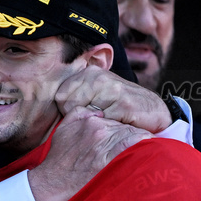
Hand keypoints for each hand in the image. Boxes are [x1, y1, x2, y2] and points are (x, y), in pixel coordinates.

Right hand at [27, 109, 151, 200]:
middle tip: (141, 146)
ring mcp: (104, 143)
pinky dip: (143, 145)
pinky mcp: (108, 158)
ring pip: (133, 135)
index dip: (126, 130)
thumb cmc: (57, 159)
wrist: (52, 182)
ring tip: (149, 148)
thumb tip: (97, 113)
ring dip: (142, 141)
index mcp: (90, 121)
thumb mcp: (63, 129)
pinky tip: (150, 148)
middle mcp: (98, 128)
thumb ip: (78, 114)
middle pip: (127, 128)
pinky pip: (133, 145)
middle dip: (134, 136)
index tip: (132, 138)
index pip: (118, 121)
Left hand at [54, 64, 170, 132]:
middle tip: (100, 117)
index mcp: (89, 73)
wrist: (154, 113)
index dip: (68, 111)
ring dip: (95, 123)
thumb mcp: (96, 98)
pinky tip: (118, 123)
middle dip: (80, 117)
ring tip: (109, 119)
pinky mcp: (123, 103)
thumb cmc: (120, 109)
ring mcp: (111, 88)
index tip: (88, 113)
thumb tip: (46, 107)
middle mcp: (98, 76)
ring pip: (84, 113)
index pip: (60, 96)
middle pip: (68, 104)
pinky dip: (108, 127)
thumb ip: (75, 98)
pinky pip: (102, 121)